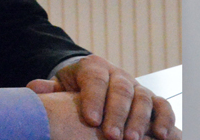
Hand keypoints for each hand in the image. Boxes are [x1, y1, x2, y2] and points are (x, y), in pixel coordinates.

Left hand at [28, 55, 178, 139]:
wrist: (93, 87)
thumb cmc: (74, 92)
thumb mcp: (60, 87)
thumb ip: (50, 90)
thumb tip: (34, 88)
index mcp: (93, 68)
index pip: (95, 78)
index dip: (94, 97)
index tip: (91, 120)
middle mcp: (117, 75)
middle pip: (121, 88)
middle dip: (117, 112)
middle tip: (111, 135)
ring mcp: (136, 87)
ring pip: (143, 97)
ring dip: (139, 119)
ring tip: (132, 139)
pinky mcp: (151, 100)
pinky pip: (162, 106)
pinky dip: (165, 119)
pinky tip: (163, 136)